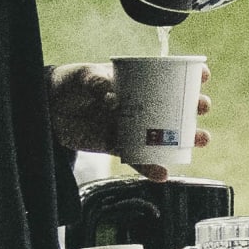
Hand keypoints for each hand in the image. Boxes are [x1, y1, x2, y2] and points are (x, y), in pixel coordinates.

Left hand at [47, 63, 213, 181]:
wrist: (45, 110)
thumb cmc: (68, 84)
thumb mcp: (83, 76)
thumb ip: (97, 83)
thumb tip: (114, 99)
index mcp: (136, 80)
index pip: (168, 75)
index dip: (189, 74)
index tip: (203, 76)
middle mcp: (139, 103)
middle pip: (174, 105)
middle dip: (194, 106)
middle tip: (203, 107)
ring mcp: (130, 125)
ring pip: (164, 133)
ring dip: (185, 139)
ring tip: (202, 140)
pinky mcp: (117, 146)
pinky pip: (138, 158)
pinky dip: (150, 167)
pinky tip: (163, 174)